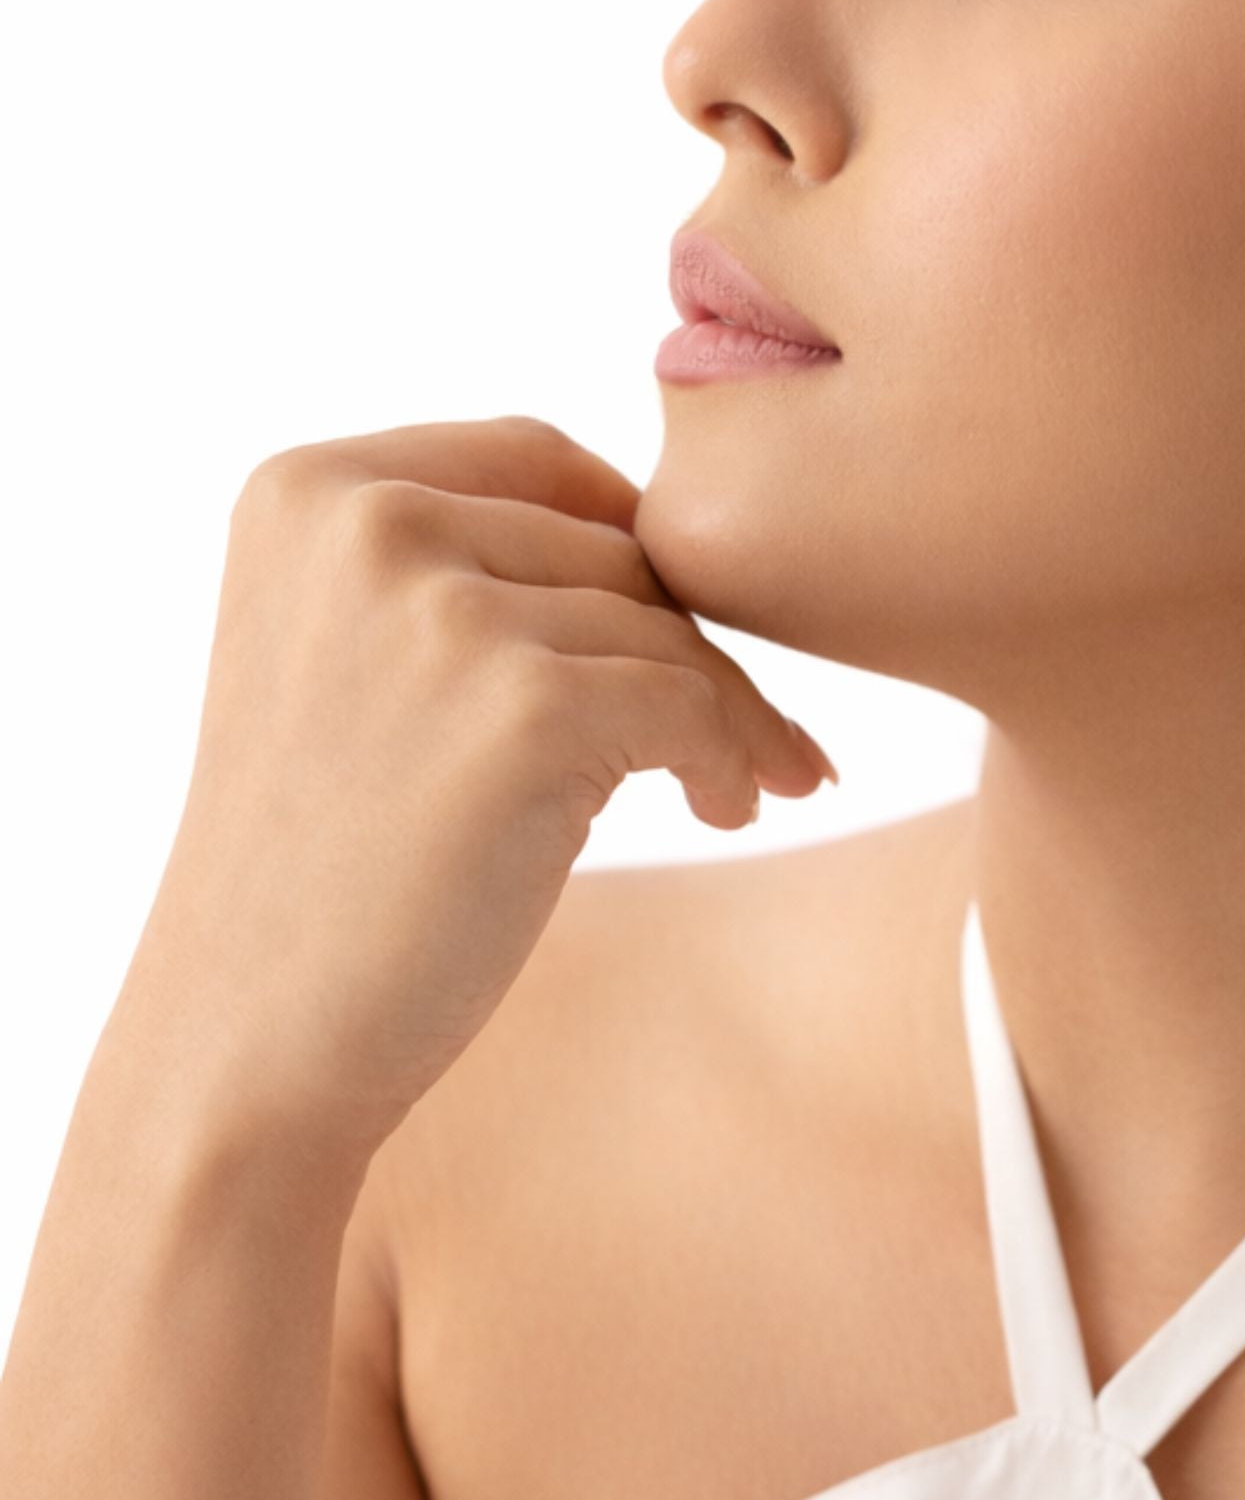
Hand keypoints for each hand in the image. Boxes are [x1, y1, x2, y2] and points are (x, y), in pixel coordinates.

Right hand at [120, 415, 833, 1165]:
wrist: (248, 1040)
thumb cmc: (331, 852)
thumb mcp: (355, 648)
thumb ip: (473, 556)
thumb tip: (691, 517)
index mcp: (310, 487)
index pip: (537, 459)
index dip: (624, 539)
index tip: (672, 628)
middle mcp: (364, 520)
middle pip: (615, 546)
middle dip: (689, 643)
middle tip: (741, 733)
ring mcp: (443, 611)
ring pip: (666, 628)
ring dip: (729, 711)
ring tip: (732, 786)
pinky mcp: (524, 709)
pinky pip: (694, 704)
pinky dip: (735, 756)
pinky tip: (727, 810)